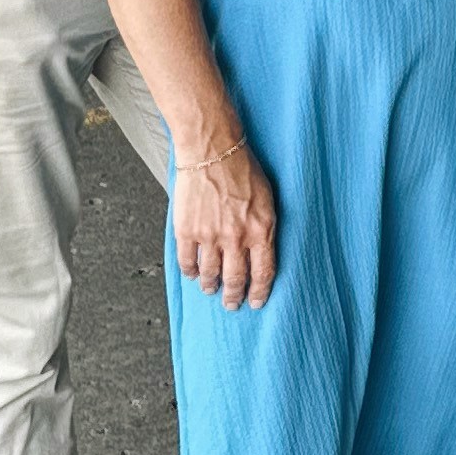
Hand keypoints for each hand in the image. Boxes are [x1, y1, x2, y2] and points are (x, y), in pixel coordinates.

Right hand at [172, 141, 278, 309]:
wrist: (213, 150)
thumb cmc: (243, 169)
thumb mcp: (267, 199)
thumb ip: (263, 227)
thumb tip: (261, 251)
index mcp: (261, 230)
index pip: (263, 272)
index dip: (259, 292)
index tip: (256, 302)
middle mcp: (236, 238)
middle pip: (236, 279)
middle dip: (234, 296)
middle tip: (232, 304)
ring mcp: (210, 236)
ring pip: (210, 274)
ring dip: (211, 286)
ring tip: (211, 290)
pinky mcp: (188, 230)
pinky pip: (188, 261)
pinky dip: (190, 272)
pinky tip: (192, 274)